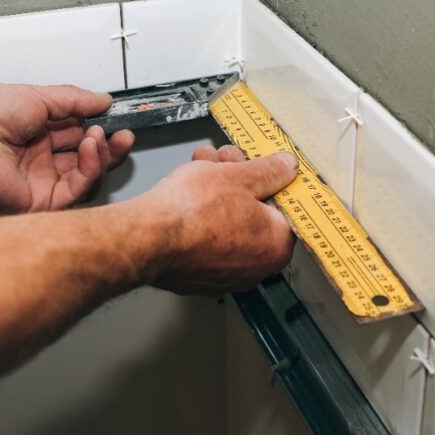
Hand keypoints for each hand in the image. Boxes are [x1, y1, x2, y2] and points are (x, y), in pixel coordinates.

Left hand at [0, 84, 133, 212]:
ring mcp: (40, 182)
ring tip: (102, 137)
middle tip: (123, 133)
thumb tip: (102, 100)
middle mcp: (40, 161)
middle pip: (88, 161)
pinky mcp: (39, 201)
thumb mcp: (39, 96)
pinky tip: (92, 148)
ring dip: (102, 157)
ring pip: (86, 178)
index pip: (80, 137)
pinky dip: (91, 170)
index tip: (119, 120)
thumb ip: (75, 100)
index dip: (102, 130)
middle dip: (110, 147)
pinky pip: (76, 191)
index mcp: (37, 136)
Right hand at [138, 146, 298, 293]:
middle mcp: (254, 268)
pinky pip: (206, 238)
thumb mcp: (240, 175)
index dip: (269, 178)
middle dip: (239, 179)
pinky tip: (189, 190)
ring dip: (217, 190)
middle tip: (226, 159)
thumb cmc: (193, 211)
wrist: (148, 236)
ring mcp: (224, 275)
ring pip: (228, 222)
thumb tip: (286, 167)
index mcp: (276, 246)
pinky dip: (201, 215)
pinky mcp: (196, 275)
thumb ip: (270, 170)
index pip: (285, 207)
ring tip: (202, 164)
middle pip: (254, 212)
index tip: (259, 165)